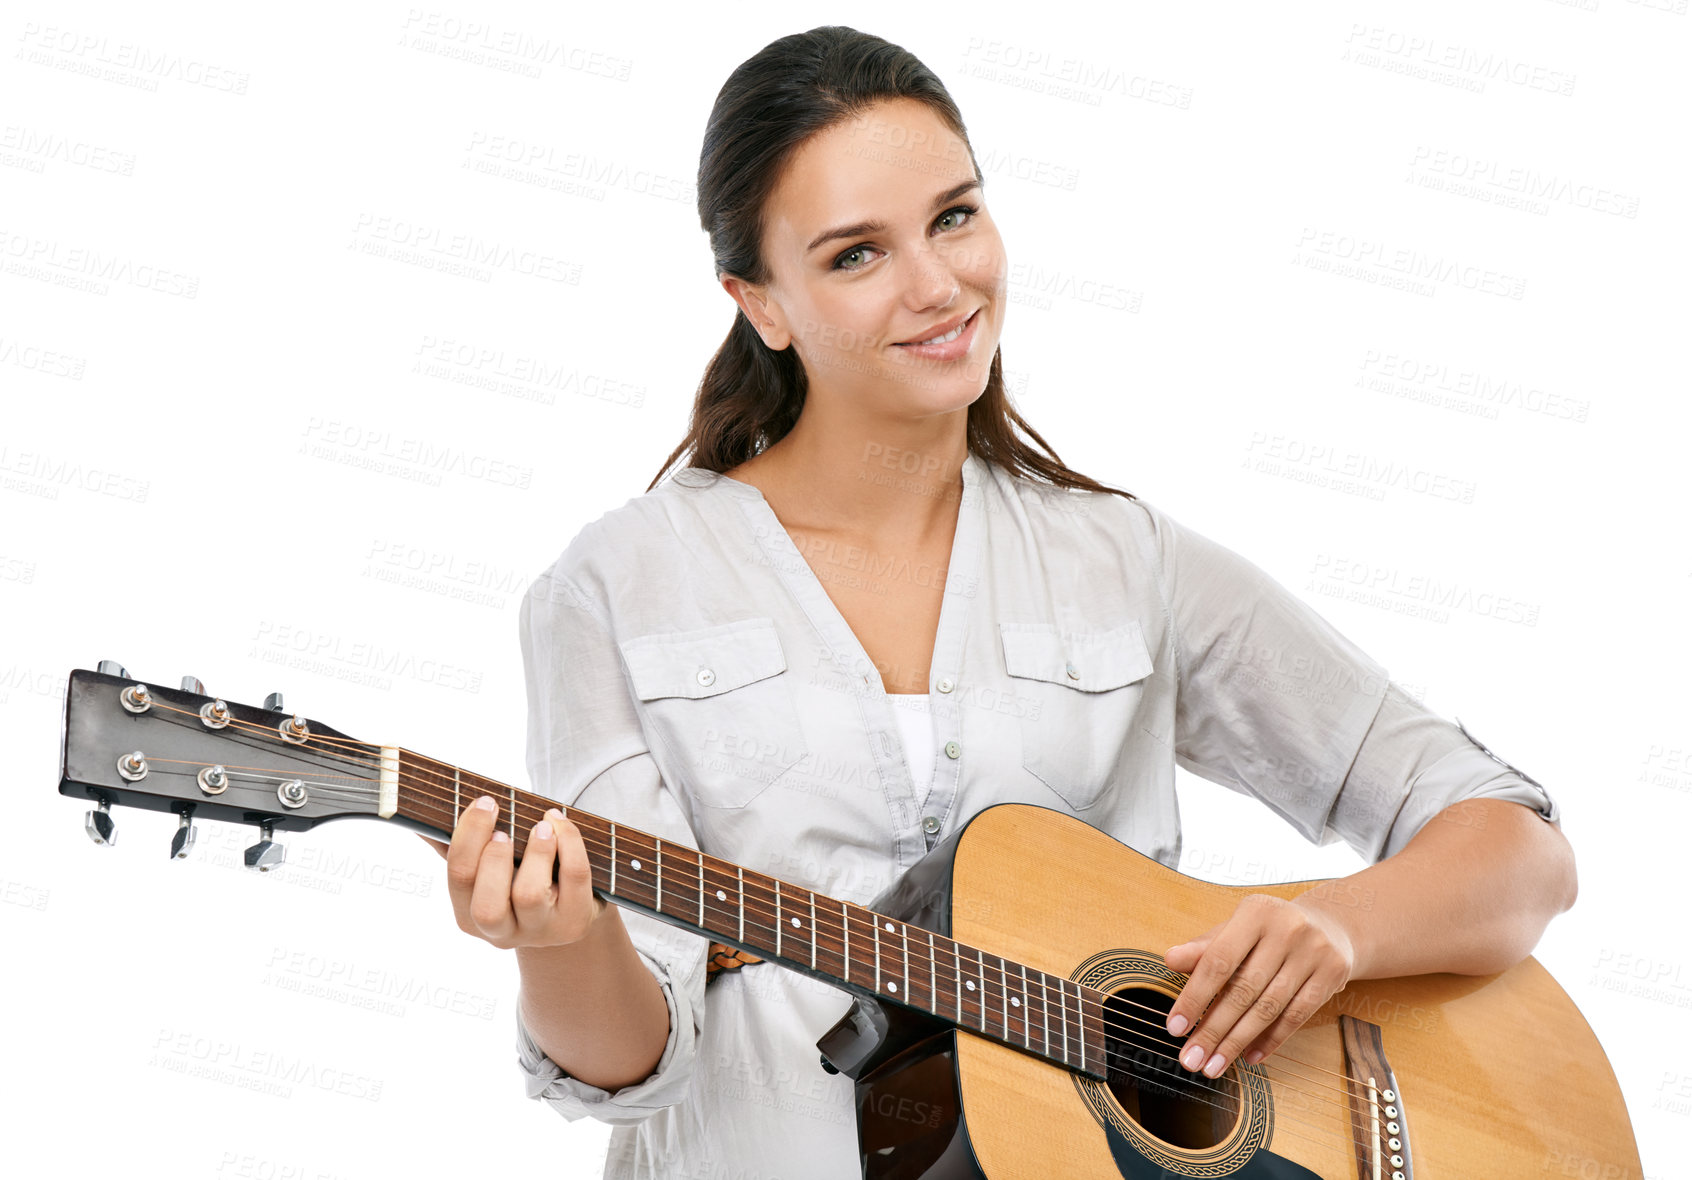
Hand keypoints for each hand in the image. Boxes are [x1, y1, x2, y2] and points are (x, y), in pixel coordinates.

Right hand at [421, 794, 606, 949]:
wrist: (568, 907)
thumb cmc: (518, 877)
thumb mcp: (486, 869)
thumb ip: (454, 846)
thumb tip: (419, 818)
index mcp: (470, 917)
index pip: (459, 879)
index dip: (469, 837)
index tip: (484, 802)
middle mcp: (502, 933)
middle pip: (488, 906)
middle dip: (493, 859)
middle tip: (505, 827)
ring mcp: (541, 931)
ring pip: (530, 895)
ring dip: (535, 851)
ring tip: (542, 825)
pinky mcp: (575, 920)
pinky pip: (574, 879)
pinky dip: (570, 844)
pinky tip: (560, 825)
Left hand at [1162, 893, 1354, 1077]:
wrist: (1328, 926)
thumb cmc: (1266, 932)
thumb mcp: (1235, 931)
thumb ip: (1203, 948)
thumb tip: (1170, 960)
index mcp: (1255, 911)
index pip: (1219, 961)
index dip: (1195, 997)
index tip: (1174, 1028)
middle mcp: (1287, 928)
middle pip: (1243, 990)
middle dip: (1213, 1030)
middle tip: (1191, 1059)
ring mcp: (1314, 951)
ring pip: (1269, 1008)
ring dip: (1237, 1042)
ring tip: (1214, 1065)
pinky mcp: (1333, 973)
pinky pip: (1297, 1016)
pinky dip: (1270, 1040)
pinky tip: (1249, 1056)